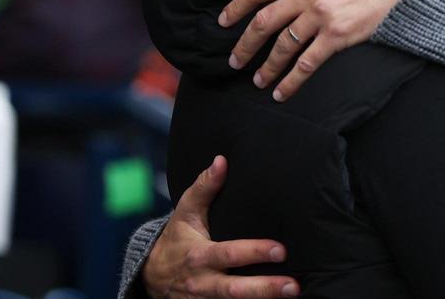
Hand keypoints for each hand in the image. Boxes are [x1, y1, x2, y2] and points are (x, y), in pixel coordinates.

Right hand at [143, 156, 297, 297]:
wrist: (151, 276)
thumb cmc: (177, 239)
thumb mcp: (185, 213)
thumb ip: (204, 188)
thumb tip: (221, 160)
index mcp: (200, 255)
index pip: (229, 253)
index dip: (254, 253)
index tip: (281, 250)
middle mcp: (203, 282)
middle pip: (234, 290)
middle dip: (264, 289)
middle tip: (293, 286)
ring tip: (294, 298)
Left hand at [221, 0, 411, 101]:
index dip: (236, 6)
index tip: (224, 21)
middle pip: (264, 22)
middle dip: (245, 44)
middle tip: (234, 60)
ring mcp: (322, 17)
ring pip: (282, 45)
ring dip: (266, 66)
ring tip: (257, 81)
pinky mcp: (339, 37)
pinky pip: (308, 62)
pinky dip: (292, 80)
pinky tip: (282, 93)